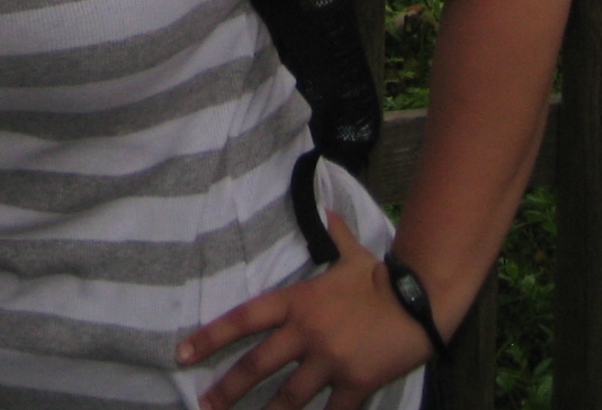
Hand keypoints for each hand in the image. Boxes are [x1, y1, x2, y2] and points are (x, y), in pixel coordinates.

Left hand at [179, 214, 429, 409]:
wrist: (418, 300)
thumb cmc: (381, 278)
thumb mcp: (352, 255)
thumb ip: (335, 236)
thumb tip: (328, 211)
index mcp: (297, 302)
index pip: (243, 319)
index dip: (210, 336)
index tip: (184, 353)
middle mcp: (305, 332)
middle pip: (256, 365)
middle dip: (227, 389)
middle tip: (205, 405)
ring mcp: (328, 360)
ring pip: (288, 397)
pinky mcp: (353, 383)